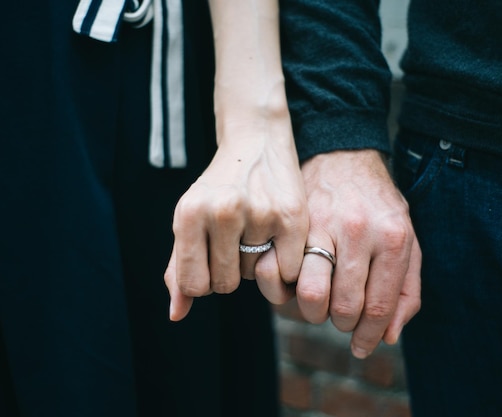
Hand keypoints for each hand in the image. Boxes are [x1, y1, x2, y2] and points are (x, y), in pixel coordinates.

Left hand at [164, 120, 307, 319]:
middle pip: (226, 284)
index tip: (212, 262)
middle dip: (231, 272)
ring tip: (257, 231)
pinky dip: (283, 264)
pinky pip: (286, 271)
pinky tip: (278, 239)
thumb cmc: (219, 188)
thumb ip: (180, 267)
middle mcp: (223, 211)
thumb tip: (175, 315)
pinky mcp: (292, 217)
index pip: (194, 285)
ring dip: (257, 263)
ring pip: (256, 277)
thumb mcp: (191, 219)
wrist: (256, 142)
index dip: (205, 281)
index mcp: (189, 213)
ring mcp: (260, 213)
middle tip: (237, 242)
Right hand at [273, 149, 421, 357]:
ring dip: (312, 311)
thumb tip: (387, 336)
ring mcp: (322, 224)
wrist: (345, 156)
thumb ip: (406, 289)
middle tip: (340, 314)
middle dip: (340, 323)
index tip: (360, 347)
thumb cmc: (378, 205)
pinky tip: (292, 285)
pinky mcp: (292, 221)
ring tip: (318, 301)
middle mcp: (358, 231)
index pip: (378, 306)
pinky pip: (278, 270)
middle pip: (343, 307)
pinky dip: (280, 289)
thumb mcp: (408, 239)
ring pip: (310, 294)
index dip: (368, 336)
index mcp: (392, 238)